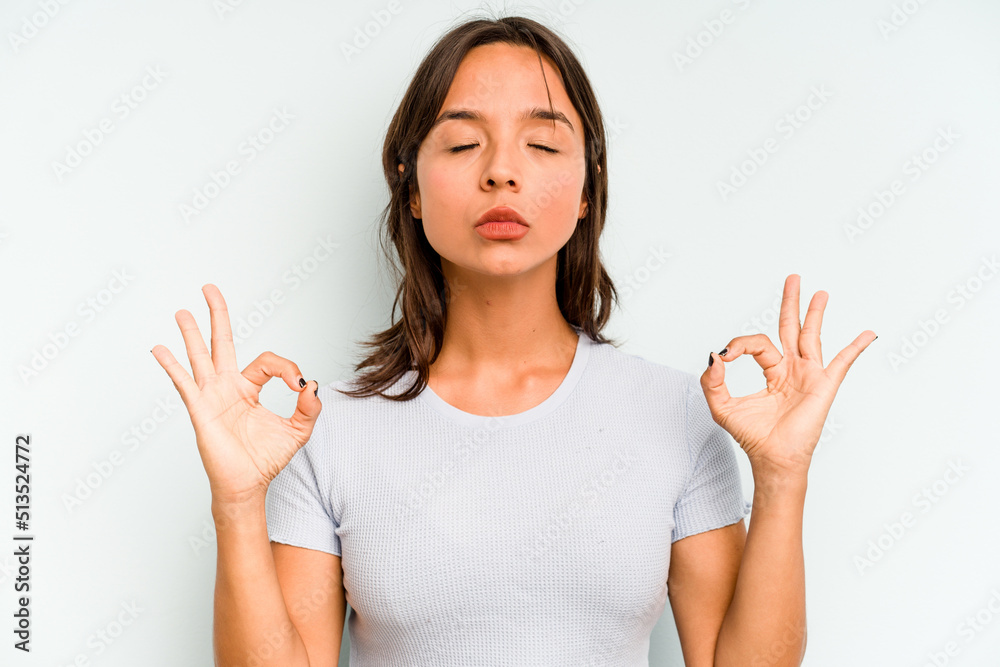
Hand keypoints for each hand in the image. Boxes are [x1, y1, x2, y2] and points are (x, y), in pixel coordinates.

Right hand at [150, 284, 321, 505]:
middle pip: (222, 343)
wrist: (248, 485)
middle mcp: (228, 387)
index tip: (298, 383)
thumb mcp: (298, 430)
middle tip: (209, 288)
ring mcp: (212, 396)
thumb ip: (309, 407)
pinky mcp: (201, 410)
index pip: (268, 361)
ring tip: (183, 311)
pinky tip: (159, 349)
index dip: (286, 367)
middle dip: (217, 315)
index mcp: (249, 388)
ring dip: (191, 334)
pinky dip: (172, 366)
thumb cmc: (266, 459)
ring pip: (200, 357)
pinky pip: (185, 384)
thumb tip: (313, 384)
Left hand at [700, 274, 875, 476]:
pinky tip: (868, 333)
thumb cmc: (752, 437)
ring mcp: (809, 376)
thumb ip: (712, 381)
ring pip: (812, 336)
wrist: (772, 459)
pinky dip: (855, 347)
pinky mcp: (823, 386)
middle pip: (790, 328)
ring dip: (815, 313)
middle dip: (791, 302)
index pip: (757, 344)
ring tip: (820, 292)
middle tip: (792, 278)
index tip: (725, 356)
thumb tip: (713, 355)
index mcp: (772, 372)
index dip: (739, 345)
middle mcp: (792, 370)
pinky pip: (842, 362)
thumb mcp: (722, 406)